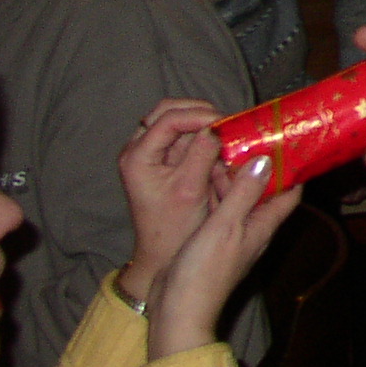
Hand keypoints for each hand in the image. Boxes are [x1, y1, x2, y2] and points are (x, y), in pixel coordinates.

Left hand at [117, 101, 224, 304]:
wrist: (162, 256)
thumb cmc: (173, 229)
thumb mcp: (190, 190)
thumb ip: (202, 154)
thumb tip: (220, 127)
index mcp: (137, 157)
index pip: (168, 118)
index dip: (199, 115)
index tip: (226, 122)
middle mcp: (139, 150)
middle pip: (168, 110)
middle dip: (200, 111)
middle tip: (227, 121)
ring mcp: (151, 154)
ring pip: (177, 119)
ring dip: (203, 121)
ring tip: (227, 131)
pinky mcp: (164, 160)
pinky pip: (184, 135)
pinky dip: (203, 134)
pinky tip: (222, 142)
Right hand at [144, 154, 299, 359]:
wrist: (176, 310)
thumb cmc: (204, 271)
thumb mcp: (225, 226)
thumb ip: (244, 193)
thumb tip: (265, 161)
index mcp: (263, 227)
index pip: (290, 194)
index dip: (294, 168)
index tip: (289, 142)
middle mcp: (252, 229)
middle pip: (264, 192)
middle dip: (259, 165)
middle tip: (249, 136)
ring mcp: (232, 235)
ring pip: (240, 197)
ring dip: (234, 175)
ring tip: (225, 146)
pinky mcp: (212, 240)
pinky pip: (220, 207)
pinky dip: (216, 189)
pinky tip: (204, 173)